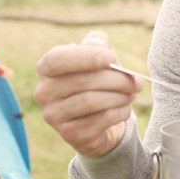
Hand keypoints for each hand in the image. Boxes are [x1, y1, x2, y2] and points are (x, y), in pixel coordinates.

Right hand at [34, 30, 142, 157]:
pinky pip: (100, 119)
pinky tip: (124, 109)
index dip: (84, 57)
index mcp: (45, 69)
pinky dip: (119, 112)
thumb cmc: (95, 81)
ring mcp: (54, 115)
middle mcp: (44, 92)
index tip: (110, 57)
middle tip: (136, 82)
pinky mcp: (70, 133)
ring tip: (132, 94)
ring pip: (91, 101)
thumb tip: (101, 48)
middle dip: (116, 79)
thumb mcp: (96, 57)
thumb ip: (97, 44)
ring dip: (119, 96)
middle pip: (81, 81)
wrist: (95, 121)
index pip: (57, 60)